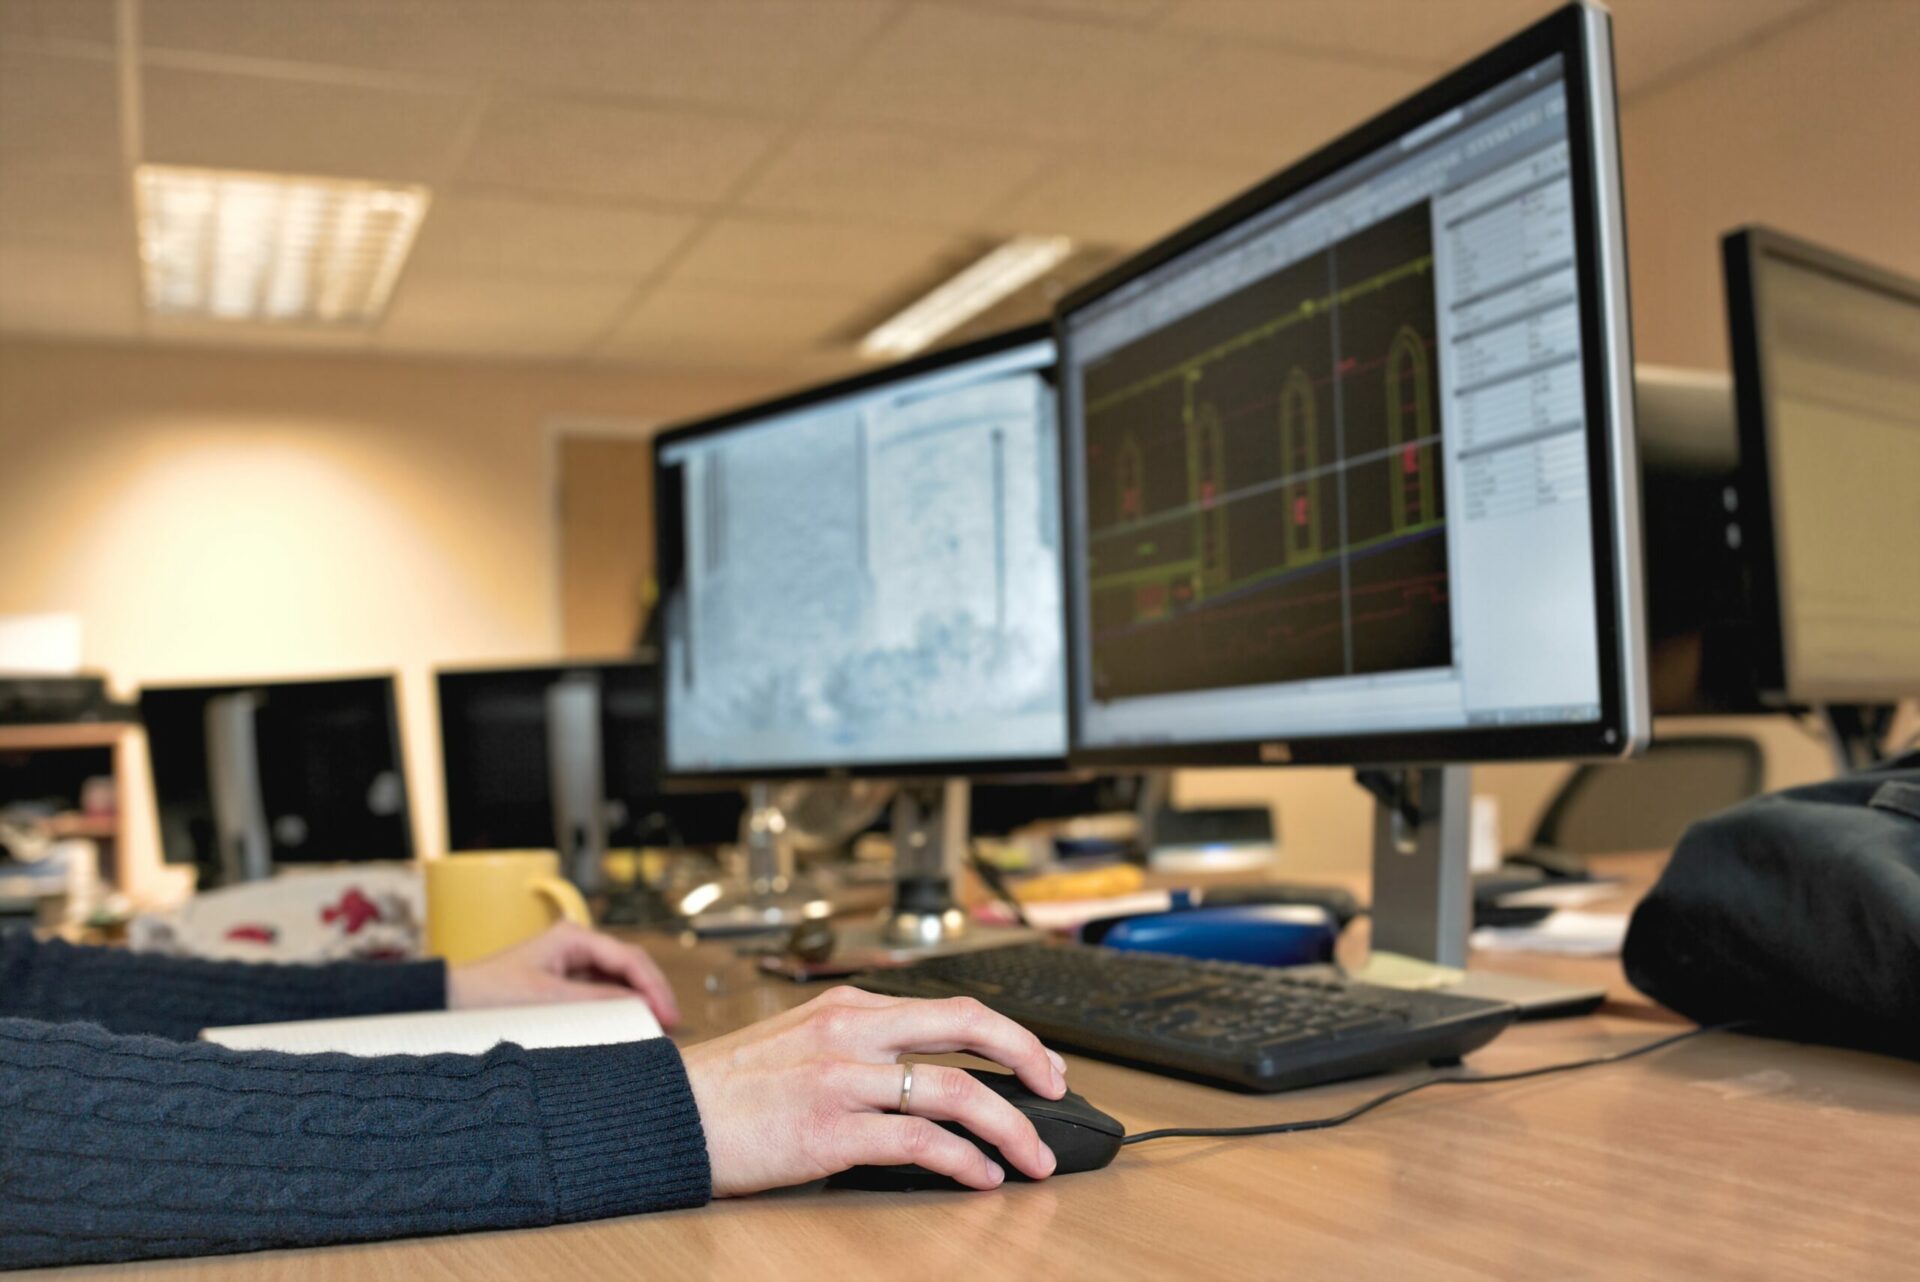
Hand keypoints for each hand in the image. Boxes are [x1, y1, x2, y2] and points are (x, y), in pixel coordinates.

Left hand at [445, 922, 679, 1026]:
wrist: (448, 1005)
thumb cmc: (489, 996)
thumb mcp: (548, 999)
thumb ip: (598, 1001)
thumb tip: (643, 1008)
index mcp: (573, 937)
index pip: (630, 958)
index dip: (654, 987)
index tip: (669, 1015)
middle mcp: (576, 947)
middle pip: (630, 968)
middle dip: (652, 994)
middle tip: (670, 1024)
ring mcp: (570, 966)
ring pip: (619, 982)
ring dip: (638, 1003)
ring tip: (655, 1029)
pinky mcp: (563, 987)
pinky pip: (602, 995)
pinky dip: (618, 1010)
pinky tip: (629, 1027)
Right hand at [682, 986, 1068, 1195]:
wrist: (664, 1117)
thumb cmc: (727, 1091)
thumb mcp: (797, 1042)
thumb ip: (858, 1049)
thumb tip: (926, 1078)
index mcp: (846, 1007)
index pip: (950, 1006)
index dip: (1008, 1033)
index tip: (1038, 1061)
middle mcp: (851, 1032)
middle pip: (968, 1026)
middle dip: (1029, 1058)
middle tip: (1058, 1090)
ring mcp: (841, 1079)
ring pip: (955, 1088)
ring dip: (1010, 1126)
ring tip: (1033, 1158)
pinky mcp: (828, 1130)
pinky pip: (919, 1142)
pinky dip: (962, 1160)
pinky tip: (979, 1177)